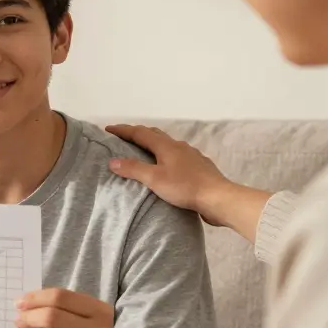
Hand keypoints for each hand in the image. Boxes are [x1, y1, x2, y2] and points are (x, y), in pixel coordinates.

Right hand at [104, 124, 230, 225]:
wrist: (219, 198)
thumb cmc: (185, 187)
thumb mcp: (154, 179)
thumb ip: (133, 169)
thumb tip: (112, 161)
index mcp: (166, 146)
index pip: (140, 133)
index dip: (123, 130)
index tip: (108, 129)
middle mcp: (179, 146)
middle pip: (155, 134)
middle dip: (138, 134)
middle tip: (123, 137)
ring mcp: (191, 155)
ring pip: (168, 144)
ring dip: (153, 144)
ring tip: (144, 151)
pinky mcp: (199, 166)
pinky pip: (178, 155)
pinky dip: (166, 156)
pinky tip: (168, 166)